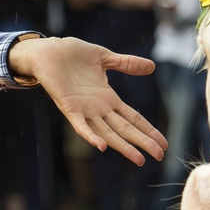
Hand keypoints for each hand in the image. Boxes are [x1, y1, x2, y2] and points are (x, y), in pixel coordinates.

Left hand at [8, 36, 166, 165]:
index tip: (162, 143)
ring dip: (123, 146)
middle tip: (160, 156)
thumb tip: (152, 66)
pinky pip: (80, 125)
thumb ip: (126, 64)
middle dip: (142, 142)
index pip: (132, 117)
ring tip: (139, 159)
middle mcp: (98, 108)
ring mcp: (84, 109)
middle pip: (125, 129)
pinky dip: (90, 136)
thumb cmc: (72, 54)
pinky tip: (102, 146)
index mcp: (107, 98)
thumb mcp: (104, 57)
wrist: (46, 50)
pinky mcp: (68, 106)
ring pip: (107, 132)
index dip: (147, 130)